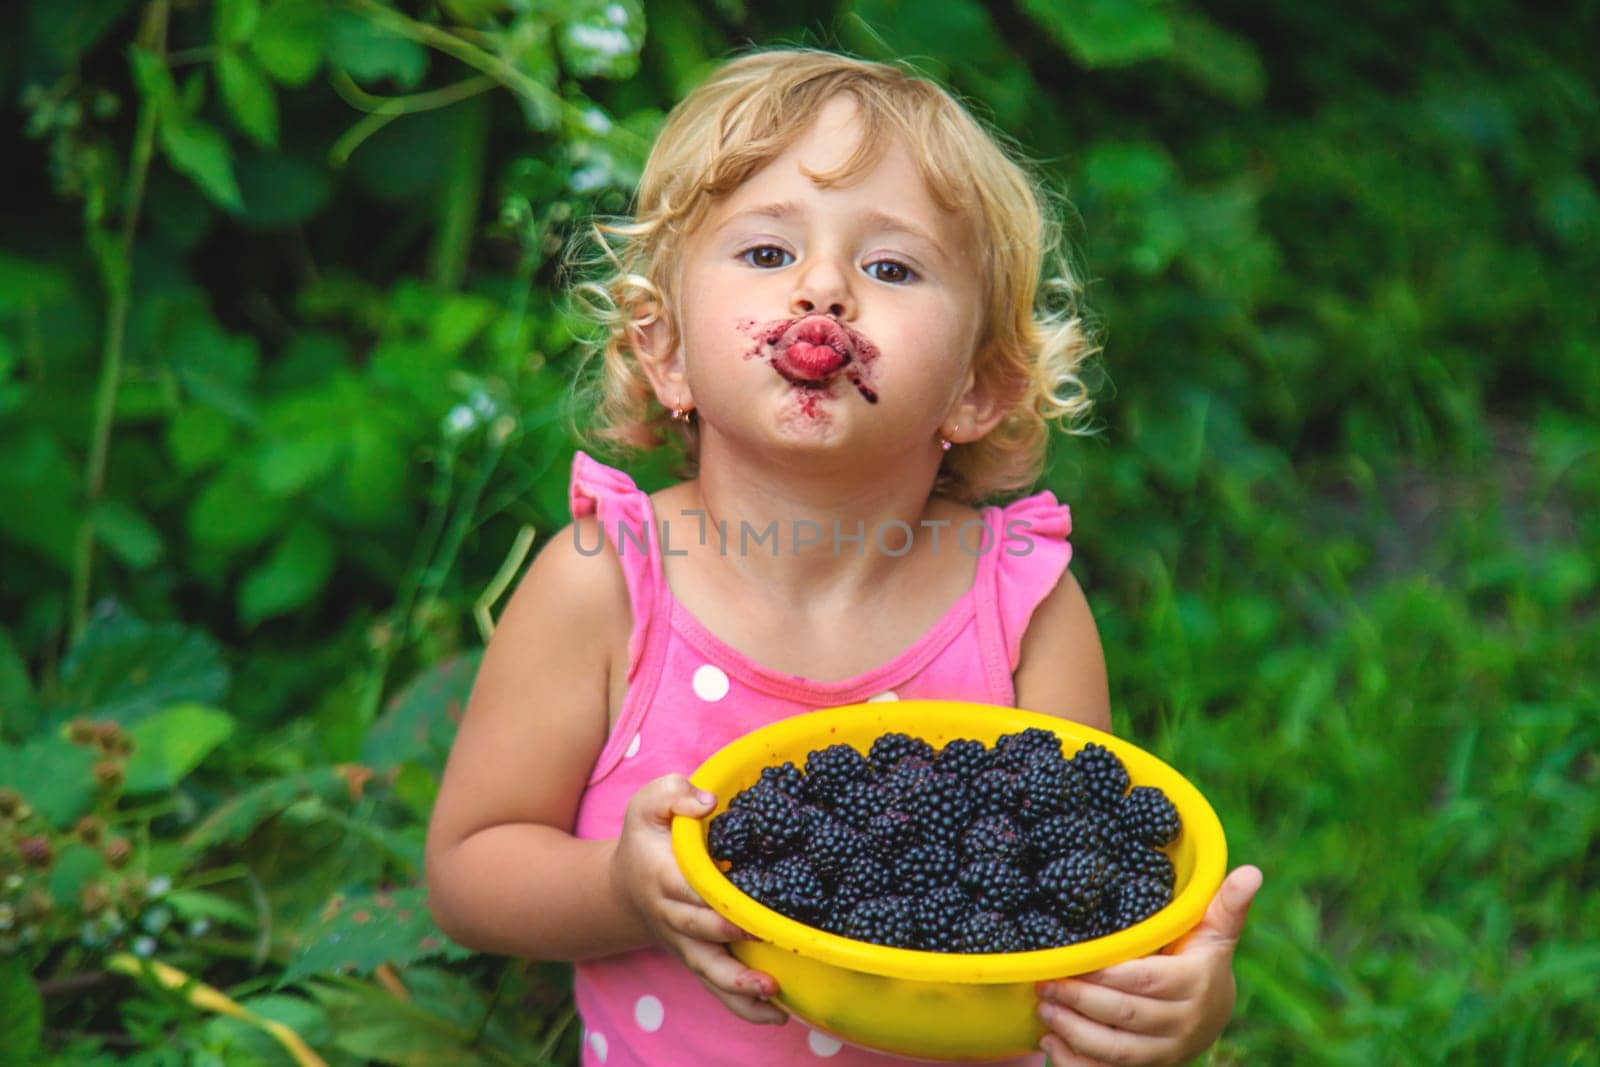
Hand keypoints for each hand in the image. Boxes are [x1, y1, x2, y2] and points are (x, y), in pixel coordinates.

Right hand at [610, 774, 787, 1025]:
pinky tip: (779, 1015)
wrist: (625, 885)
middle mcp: (670, 916)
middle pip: (697, 934)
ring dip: (738, 986)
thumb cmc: (647, 837)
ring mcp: (683, 944)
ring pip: (707, 971)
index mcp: (662, 876)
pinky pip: (717, 987)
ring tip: (773, 993)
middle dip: (727, 939)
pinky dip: (744, 1005)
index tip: (739, 904)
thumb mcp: (649, 802)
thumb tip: (706, 802)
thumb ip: (673, 792)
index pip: (685, 888)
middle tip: (762, 938)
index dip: (710, 898)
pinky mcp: (697, 960)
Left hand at [1035, 865, 1262, 1065]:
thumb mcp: (1214, 935)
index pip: (1146, 981)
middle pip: (1125, 1016)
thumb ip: (1226, 906)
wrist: (1210, 1018)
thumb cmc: (1201, 964)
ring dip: (1074, 1031)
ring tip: (1044, 1007)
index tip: (1074, 962)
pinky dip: (1074, 1063)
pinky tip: (1050, 1042)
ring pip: (1115, 1051)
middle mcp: (1181, 1025)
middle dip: (1080, 1000)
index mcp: (1193, 986)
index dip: (1107, 974)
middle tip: (1046, 982)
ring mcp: (1163, 1053)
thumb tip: (1252, 871)